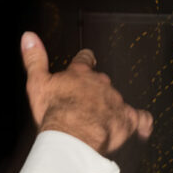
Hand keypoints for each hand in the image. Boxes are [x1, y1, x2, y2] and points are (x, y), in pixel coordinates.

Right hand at [21, 32, 153, 154]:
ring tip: (104, 120)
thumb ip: (34, 58)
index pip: (85, 60)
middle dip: (96, 91)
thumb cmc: (54, 112)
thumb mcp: (37, 82)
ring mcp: (115, 101)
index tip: (88, 57)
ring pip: (117, 100)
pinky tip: (143, 128)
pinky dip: (142, 123)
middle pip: (102, 82)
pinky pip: (141, 119)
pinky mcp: (127, 119)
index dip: (86, 59)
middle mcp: (100, 83)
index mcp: (80, 74)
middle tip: (87, 103)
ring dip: (111, 108)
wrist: (72, 136)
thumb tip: (28, 37)